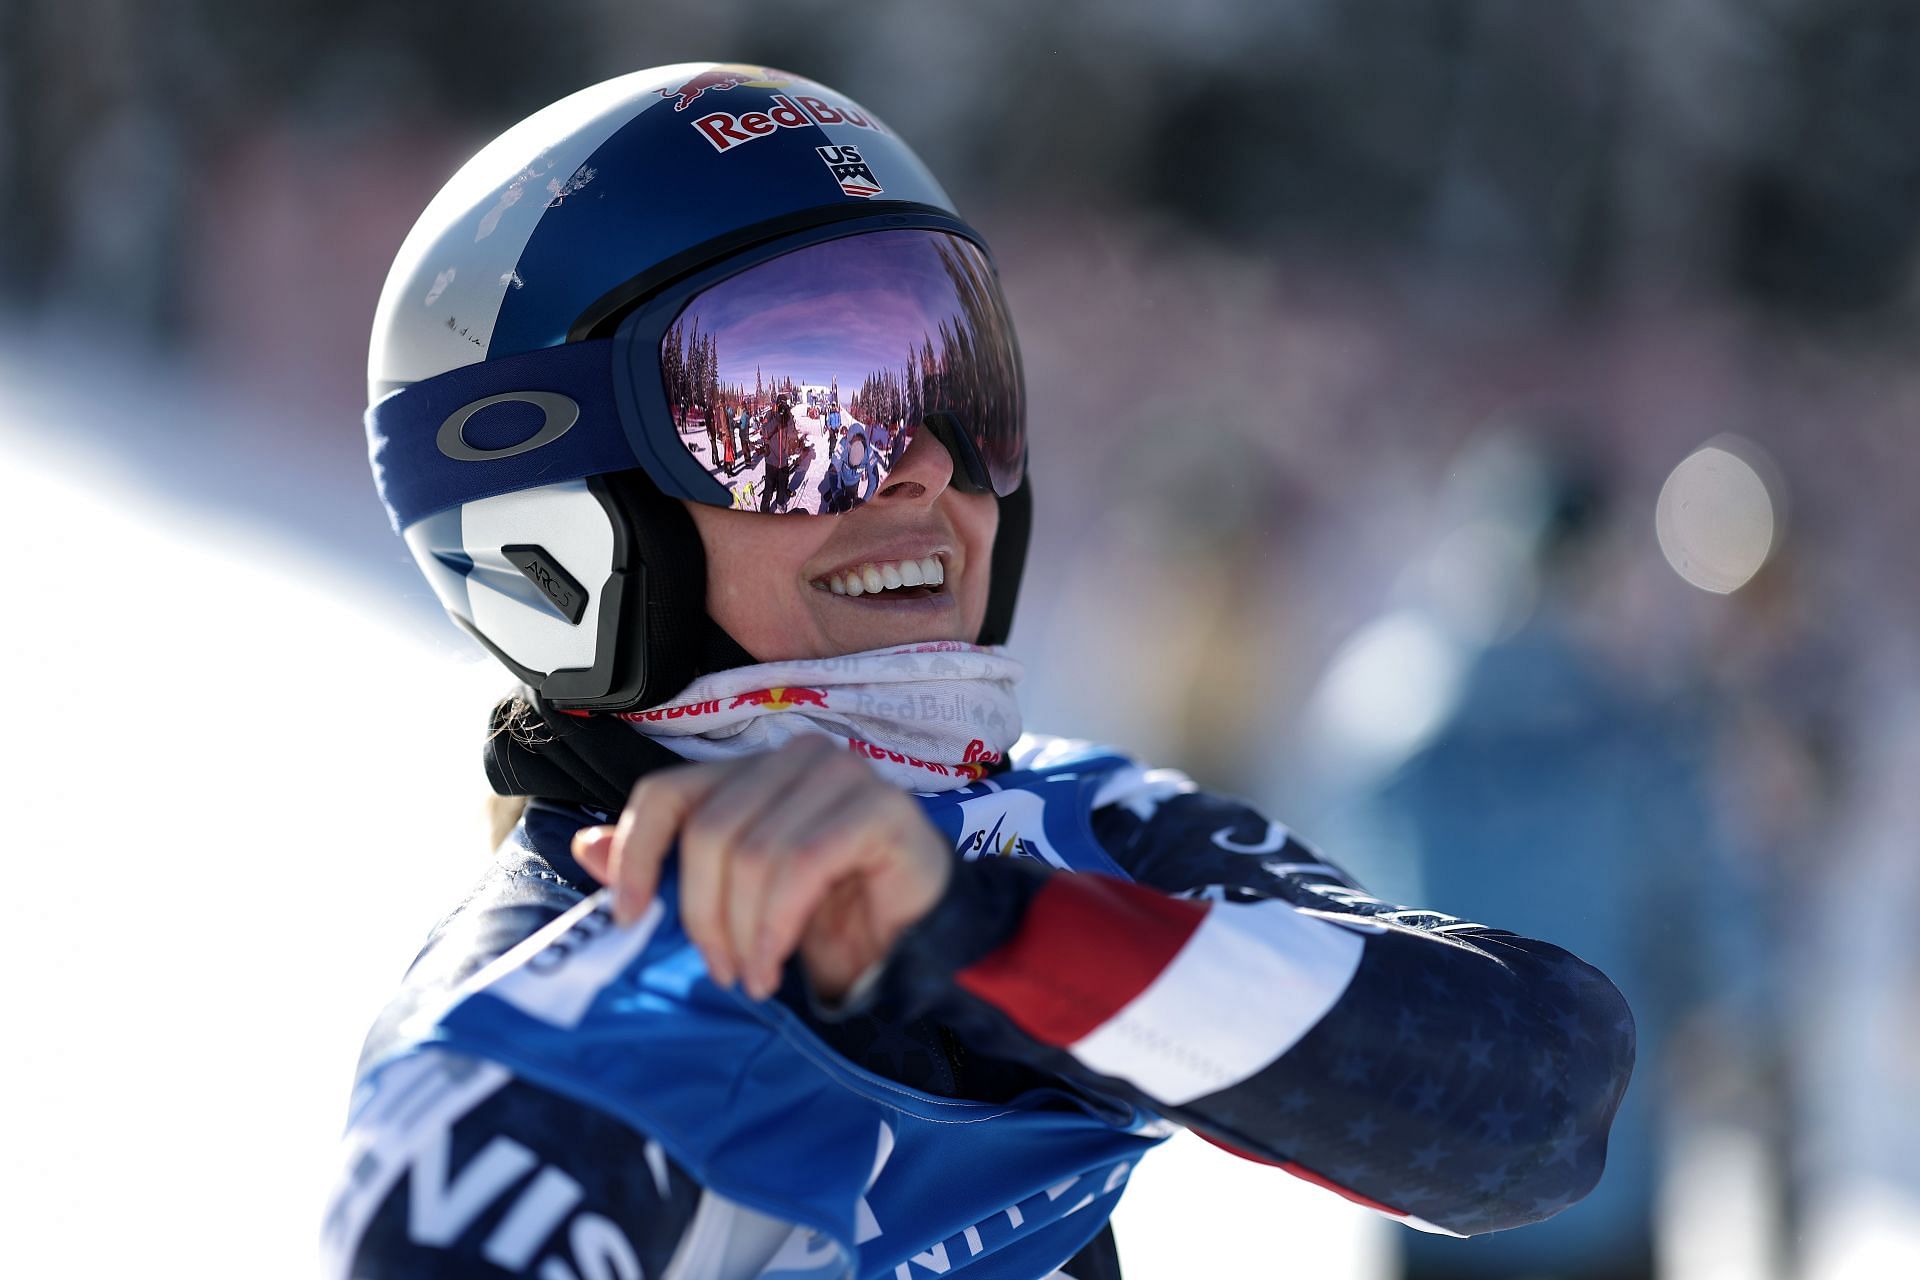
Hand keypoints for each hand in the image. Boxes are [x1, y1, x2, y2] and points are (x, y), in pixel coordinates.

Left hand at [570, 736, 953, 1001]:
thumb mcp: (737, 900)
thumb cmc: (831, 919)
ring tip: (755, 975)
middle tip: (720, 970)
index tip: (630, 916)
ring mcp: (842, 775)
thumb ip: (670, 870)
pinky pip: (800, 865)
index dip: (636, 851)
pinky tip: (777, 962)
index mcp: (754, 770)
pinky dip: (777, 925)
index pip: (668, 791)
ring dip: (744, 931)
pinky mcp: (880, 808)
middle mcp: (796, 758)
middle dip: (703, 914)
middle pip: (708, 829)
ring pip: (752, 851)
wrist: (922, 943)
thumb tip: (586, 850)